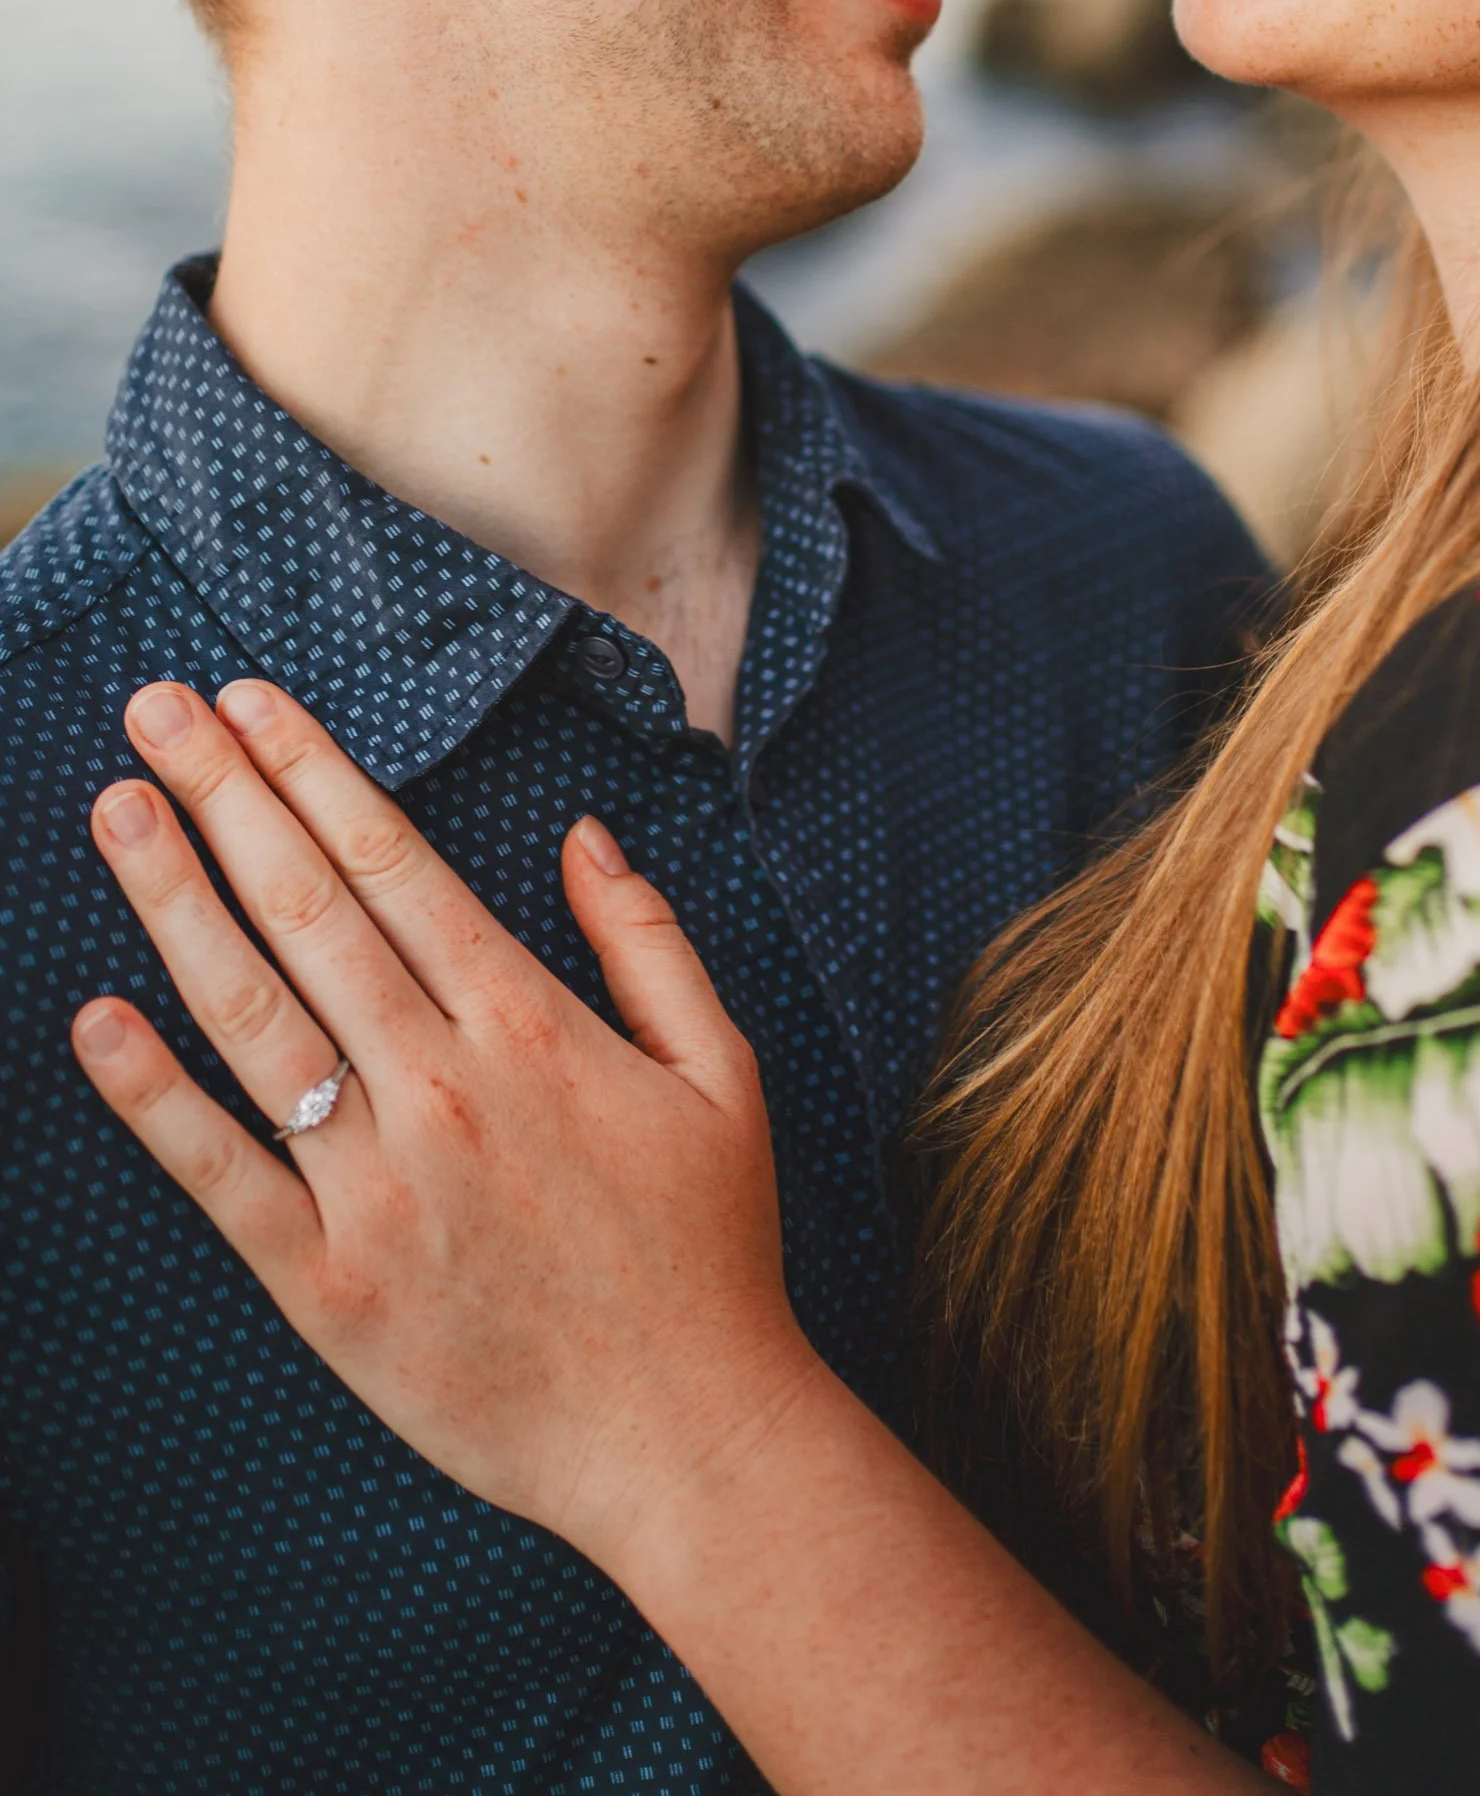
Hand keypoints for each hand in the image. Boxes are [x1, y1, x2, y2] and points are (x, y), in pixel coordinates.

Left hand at [71, 679, 815, 1565]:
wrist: (688, 1435)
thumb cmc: (710, 1249)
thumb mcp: (722, 1069)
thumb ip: (649, 941)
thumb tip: (585, 835)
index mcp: (529, 1023)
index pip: (392, 862)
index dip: (312, 771)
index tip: (249, 702)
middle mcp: (442, 1085)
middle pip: (308, 909)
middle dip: (223, 795)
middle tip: (154, 709)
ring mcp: (376, 1186)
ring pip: (252, 1016)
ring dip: (174, 903)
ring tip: (115, 810)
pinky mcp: (327, 1286)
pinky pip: (222, 1176)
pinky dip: (152, 1098)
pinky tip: (98, 1018)